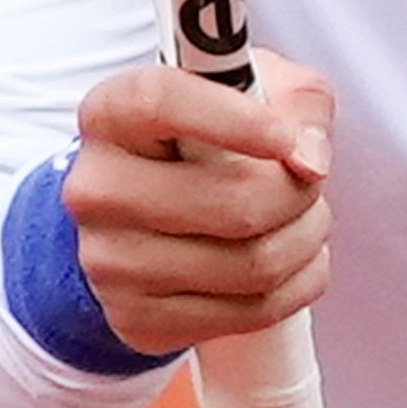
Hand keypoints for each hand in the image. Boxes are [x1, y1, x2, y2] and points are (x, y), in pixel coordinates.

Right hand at [66, 51, 334, 356]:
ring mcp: (109, 262)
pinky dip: (298, 283)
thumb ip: (298, 103)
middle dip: (297, 193)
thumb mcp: (258, 88)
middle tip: (309, 182)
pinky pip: (252, 311)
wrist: (159, 206)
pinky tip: (291, 258)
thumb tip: (310, 163)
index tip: (286, 137)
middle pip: (232, 201)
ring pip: (252, 263)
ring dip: (305, 239)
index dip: (234, 120)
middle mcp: (95, 188)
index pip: (159, 103)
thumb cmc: (212, 137)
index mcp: (110, 113)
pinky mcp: (137, 319)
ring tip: (305, 219)